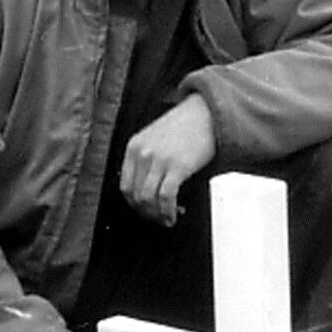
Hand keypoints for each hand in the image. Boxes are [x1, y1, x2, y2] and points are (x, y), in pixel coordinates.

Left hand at [119, 93, 216, 225]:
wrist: (206, 112)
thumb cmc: (185, 126)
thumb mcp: (155, 138)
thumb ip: (146, 159)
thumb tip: (146, 189)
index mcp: (134, 146)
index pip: (125, 186)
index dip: (134, 205)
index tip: (145, 212)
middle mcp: (143, 153)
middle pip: (135, 195)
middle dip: (146, 213)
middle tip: (158, 220)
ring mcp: (159, 159)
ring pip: (148, 199)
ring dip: (157, 215)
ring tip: (167, 219)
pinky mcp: (177, 166)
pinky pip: (165, 197)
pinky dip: (167, 211)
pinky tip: (173, 215)